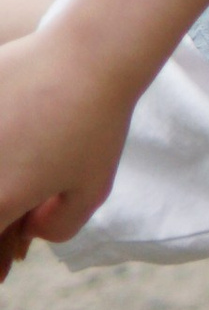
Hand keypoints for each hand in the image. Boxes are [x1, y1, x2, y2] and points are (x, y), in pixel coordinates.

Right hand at [0, 21, 138, 279]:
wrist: (90, 51)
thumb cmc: (97, 123)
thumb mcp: (91, 189)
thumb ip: (59, 227)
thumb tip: (30, 229)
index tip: (7, 258)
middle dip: (0, 218)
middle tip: (13, 220)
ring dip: (0, 177)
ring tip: (21, 164)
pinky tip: (10, 136)